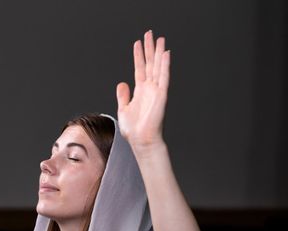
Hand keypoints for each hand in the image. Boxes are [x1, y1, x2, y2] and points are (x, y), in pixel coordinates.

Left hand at [116, 30, 169, 150]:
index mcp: (140, 91)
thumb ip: (123, 95)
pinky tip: (166, 54)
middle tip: (149, 34)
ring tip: (159, 39)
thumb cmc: (134, 129)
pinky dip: (165, 66)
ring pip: (158, 67)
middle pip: (150, 64)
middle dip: (149, 48)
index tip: (137, 43)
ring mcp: (156, 91)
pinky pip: (164, 78)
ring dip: (159, 53)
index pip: (140, 68)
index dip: (138, 55)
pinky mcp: (161, 95)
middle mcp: (149, 88)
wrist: (141, 140)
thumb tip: (122, 83)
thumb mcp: (124, 109)